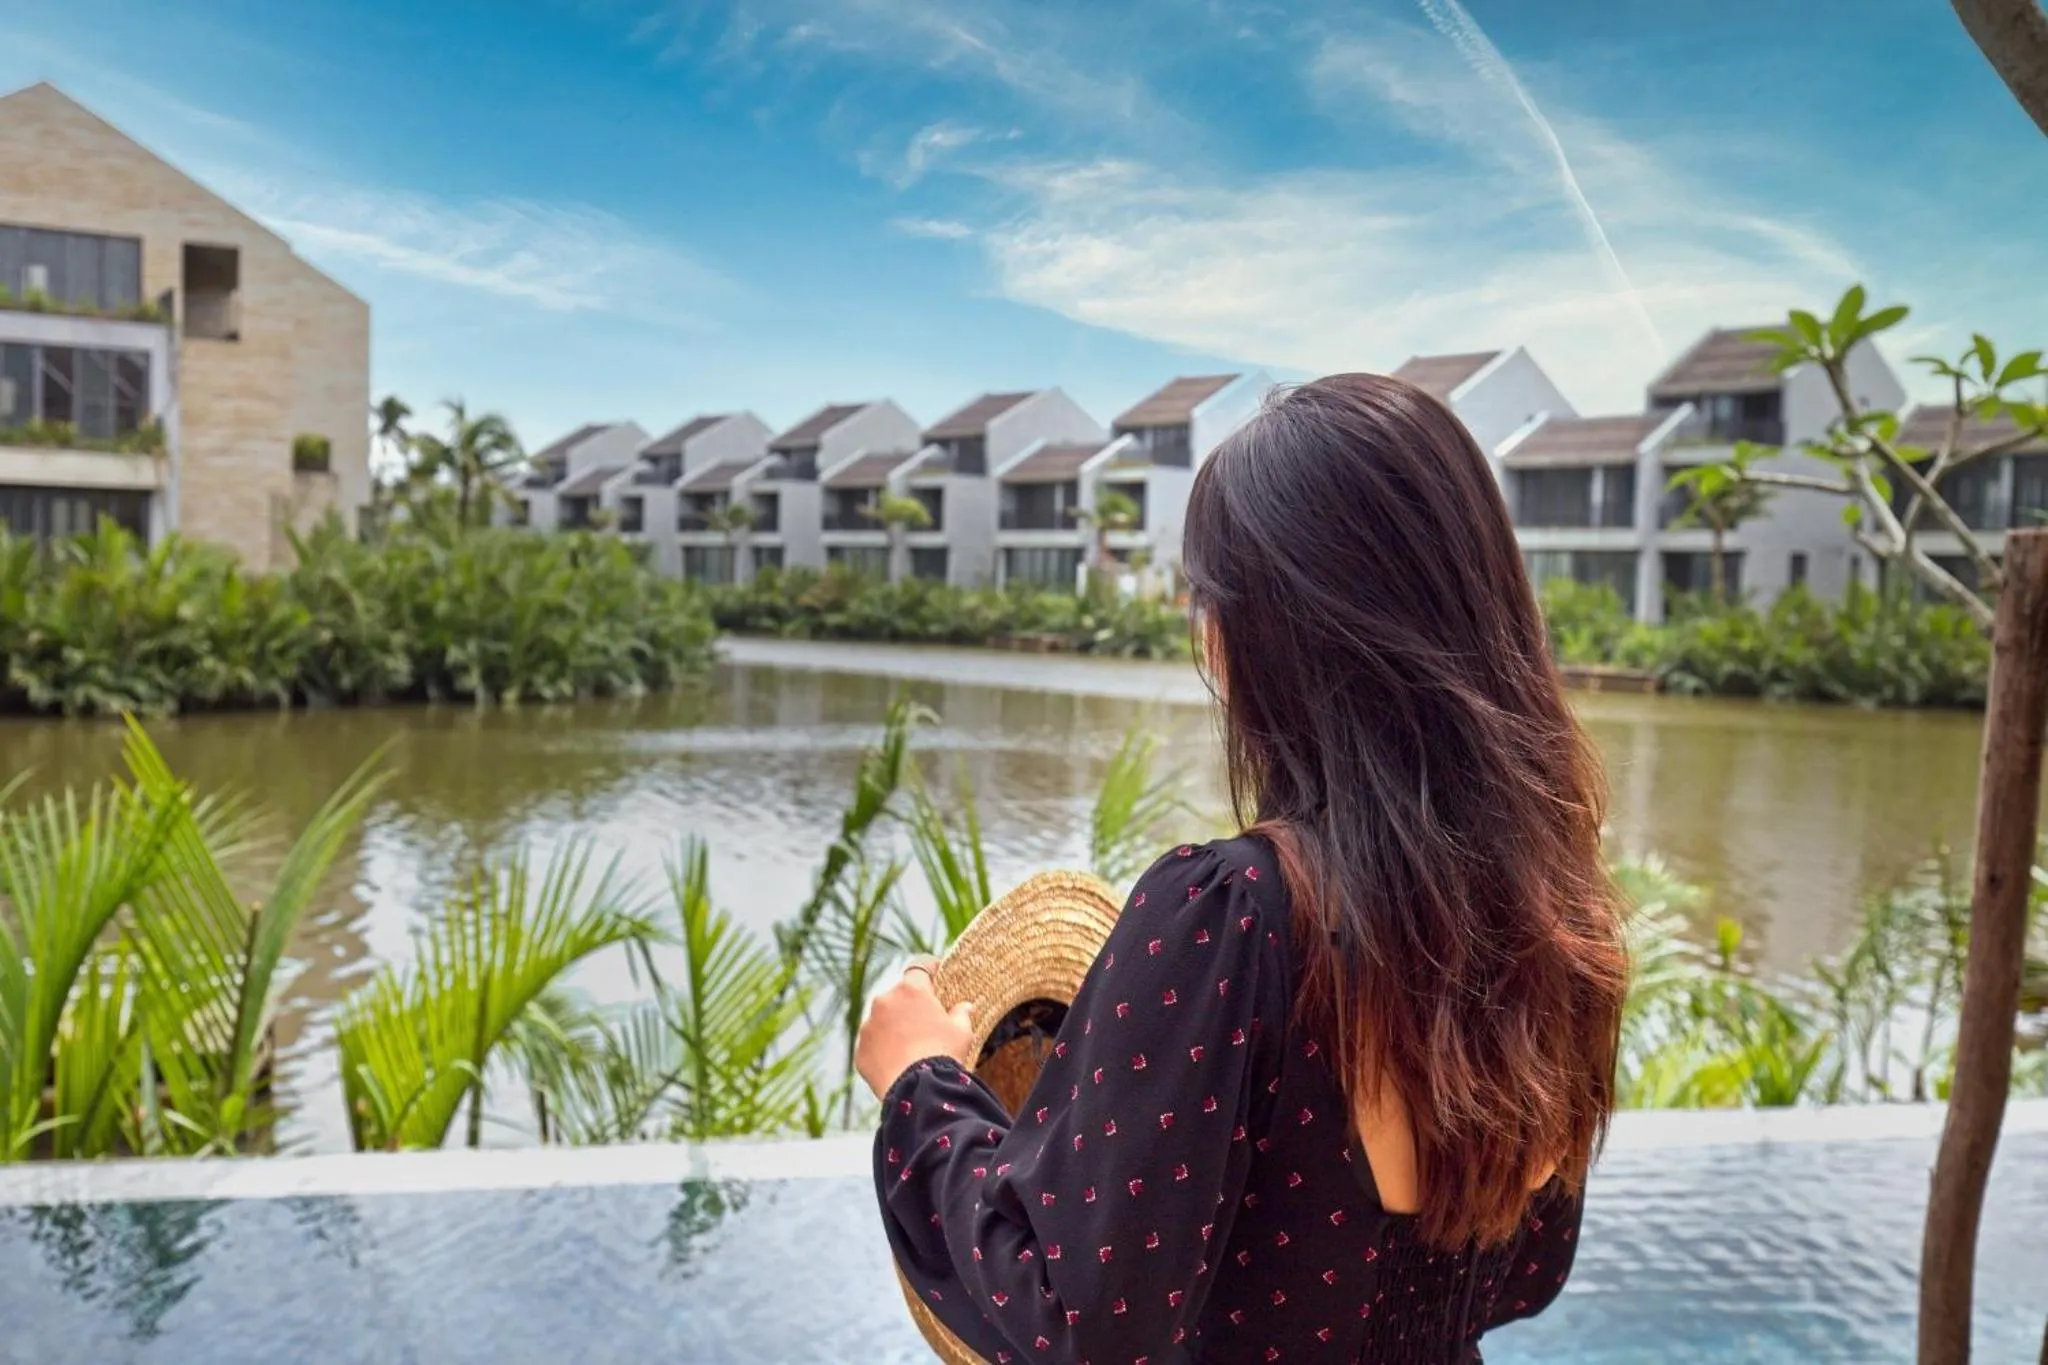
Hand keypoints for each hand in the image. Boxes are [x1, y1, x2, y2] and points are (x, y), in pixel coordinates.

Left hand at [857, 960, 975, 1100]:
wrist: (917, 1088)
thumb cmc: (944, 1053)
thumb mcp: (961, 1032)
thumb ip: (961, 1014)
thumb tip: (966, 1007)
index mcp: (912, 989)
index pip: (920, 967)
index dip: (929, 970)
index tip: (935, 975)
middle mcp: (885, 1000)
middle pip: (898, 996)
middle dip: (909, 1006)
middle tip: (925, 1024)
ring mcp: (869, 1024)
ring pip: (882, 1020)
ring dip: (893, 1028)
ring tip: (910, 1049)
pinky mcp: (860, 1048)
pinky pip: (872, 1044)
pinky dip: (882, 1050)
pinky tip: (898, 1064)